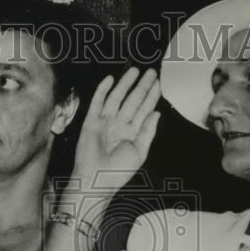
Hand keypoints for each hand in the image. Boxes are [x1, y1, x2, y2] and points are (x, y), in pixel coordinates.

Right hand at [72, 67, 160, 195]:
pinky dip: (102, 91)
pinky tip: (110, 79)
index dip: (151, 97)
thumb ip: (148, 132)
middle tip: (151, 72)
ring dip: (125, 84)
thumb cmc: (118, 171)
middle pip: (132, 101)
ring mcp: (105, 122)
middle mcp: (119, 125)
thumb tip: (156, 113)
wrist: (96, 179)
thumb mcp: (140, 152)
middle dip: (141, 87)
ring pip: (116, 98)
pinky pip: (97, 103)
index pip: (143, 110)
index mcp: (132, 134)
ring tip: (135, 71)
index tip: (158, 83)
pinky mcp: (91, 122)